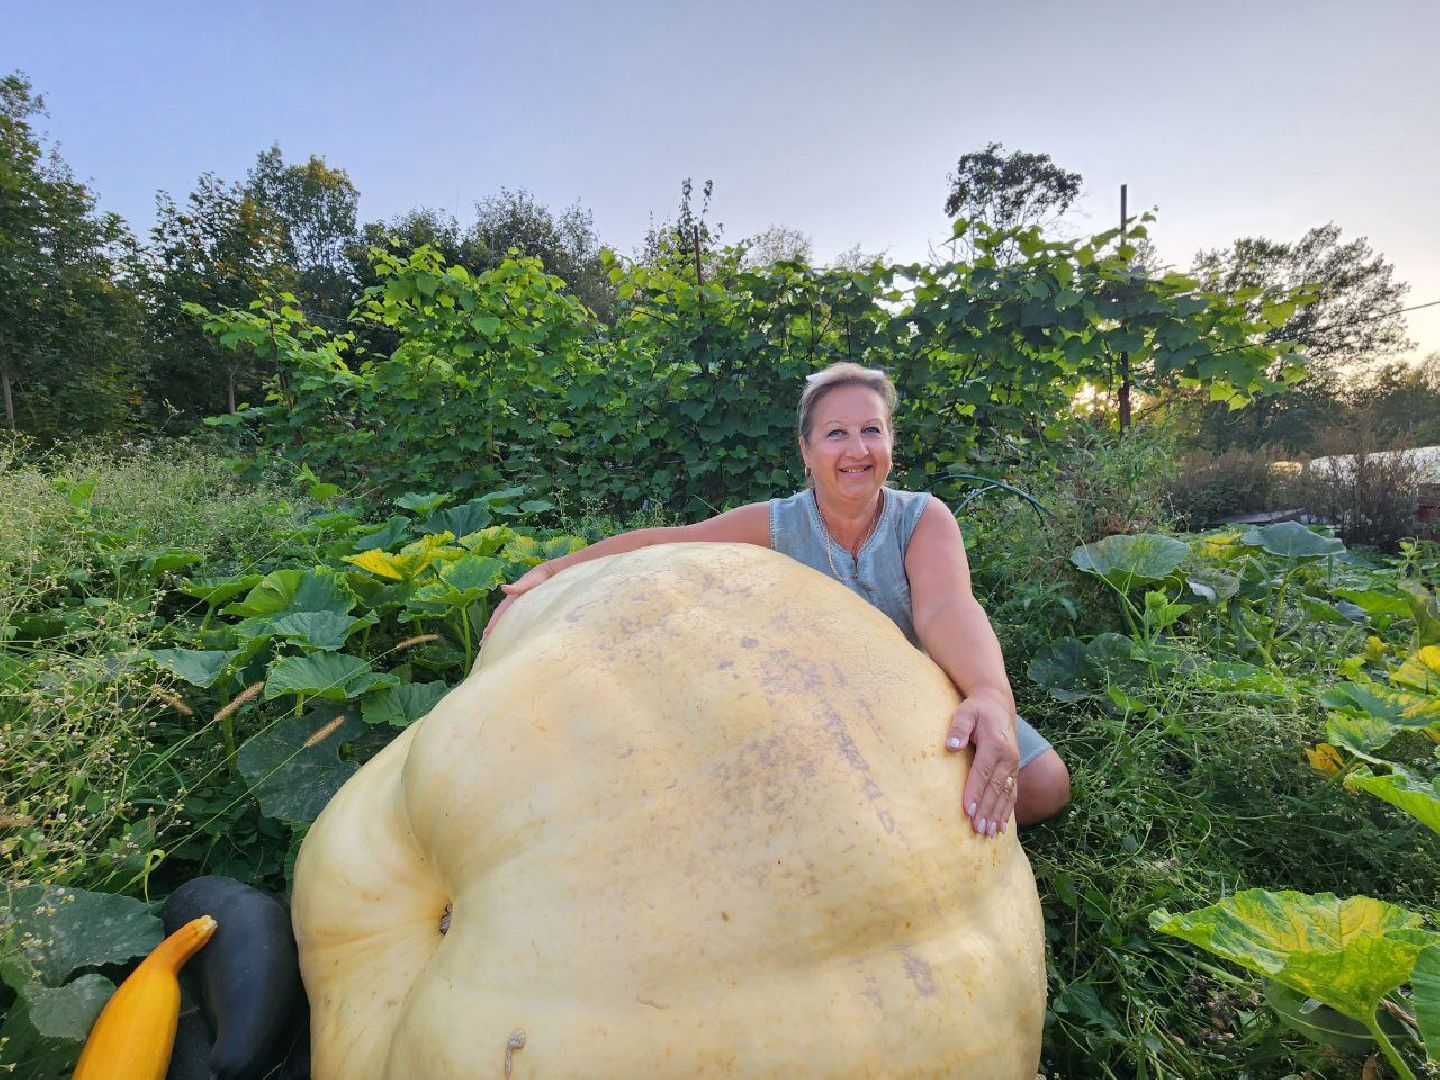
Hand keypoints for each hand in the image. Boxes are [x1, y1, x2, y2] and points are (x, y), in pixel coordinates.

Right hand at [481, 563, 553, 644]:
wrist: (558, 571)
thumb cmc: (545, 574)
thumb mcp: (534, 577)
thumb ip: (520, 585)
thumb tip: (503, 589)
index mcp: (515, 596)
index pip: (501, 612)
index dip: (493, 623)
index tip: (485, 635)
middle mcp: (517, 602)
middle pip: (502, 618)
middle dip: (492, 630)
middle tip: (484, 644)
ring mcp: (524, 606)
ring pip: (509, 620)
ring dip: (500, 630)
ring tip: (492, 643)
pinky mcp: (532, 608)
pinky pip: (520, 620)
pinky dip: (513, 628)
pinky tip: (512, 636)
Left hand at [944, 692, 1018, 838]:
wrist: (998, 705)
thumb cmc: (976, 710)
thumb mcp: (965, 712)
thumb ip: (958, 728)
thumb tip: (951, 746)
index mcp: (995, 744)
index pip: (983, 772)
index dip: (975, 792)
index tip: (968, 810)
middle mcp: (1008, 757)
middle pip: (996, 788)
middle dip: (987, 810)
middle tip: (978, 829)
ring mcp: (1013, 765)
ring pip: (1006, 794)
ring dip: (997, 814)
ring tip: (989, 833)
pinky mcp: (1013, 770)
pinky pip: (1012, 793)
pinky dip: (1007, 811)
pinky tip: (1001, 826)